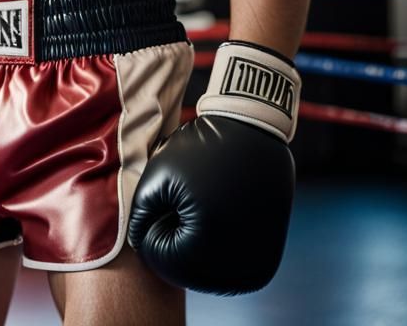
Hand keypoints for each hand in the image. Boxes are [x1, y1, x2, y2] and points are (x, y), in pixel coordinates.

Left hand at [127, 40, 300, 294]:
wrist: (254, 134)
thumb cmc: (200, 151)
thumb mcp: (156, 177)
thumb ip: (140, 216)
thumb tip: (140, 244)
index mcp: (209, 248)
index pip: (158, 259)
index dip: (150, 228)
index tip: (164, 198)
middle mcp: (239, 268)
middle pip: (184, 270)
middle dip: (172, 240)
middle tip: (180, 202)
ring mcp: (256, 268)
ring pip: (206, 272)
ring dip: (193, 248)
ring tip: (199, 206)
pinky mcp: (266, 262)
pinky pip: (228, 269)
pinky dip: (215, 249)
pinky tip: (215, 217)